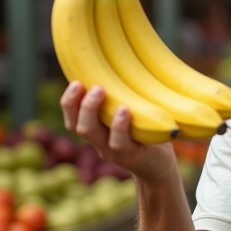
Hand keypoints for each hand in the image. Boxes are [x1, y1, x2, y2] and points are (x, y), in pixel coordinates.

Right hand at [60, 81, 177, 182]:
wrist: (161, 166)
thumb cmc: (146, 135)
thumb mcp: (130, 116)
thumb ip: (120, 101)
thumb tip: (117, 64)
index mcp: (96, 130)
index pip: (72, 118)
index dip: (69, 101)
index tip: (76, 81)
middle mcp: (100, 142)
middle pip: (75, 124)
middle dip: (78, 102)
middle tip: (92, 85)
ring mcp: (113, 151)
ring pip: (91, 132)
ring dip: (91, 109)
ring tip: (100, 90)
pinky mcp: (131, 156)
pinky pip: (119, 143)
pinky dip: (118, 126)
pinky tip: (124, 111)